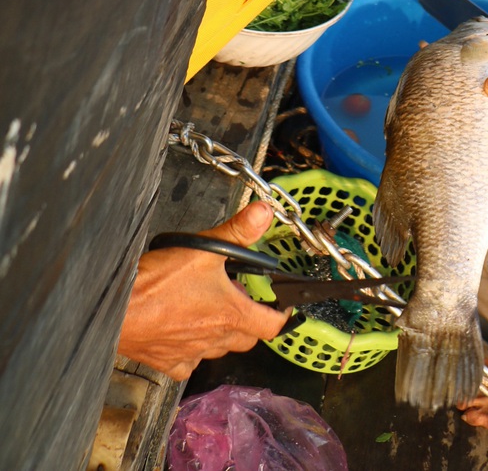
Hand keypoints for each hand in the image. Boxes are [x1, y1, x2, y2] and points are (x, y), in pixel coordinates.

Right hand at [117, 202, 288, 379]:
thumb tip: (263, 213)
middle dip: (251, 319)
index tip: (281, 303)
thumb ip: (237, 230)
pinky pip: (189, 362)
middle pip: (247, 338)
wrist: (117, 308)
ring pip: (219, 349)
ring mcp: (190, 355)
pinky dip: (193, 350)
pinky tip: (185, 330)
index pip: (273, 326)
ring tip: (212, 308)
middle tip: (241, 297)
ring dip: (222, 332)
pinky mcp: (167, 362)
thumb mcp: (204, 247)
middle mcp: (214, 340)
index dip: (282, 314)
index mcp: (231, 315)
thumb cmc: (157, 283)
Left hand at [460, 364, 487, 452]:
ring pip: (468, 397)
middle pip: (472, 379)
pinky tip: (468, 415)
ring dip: (466, 399)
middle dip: (467, 383)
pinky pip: (472, 417)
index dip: (474, 366)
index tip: (468, 367)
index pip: (483, 363)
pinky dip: (468, 416)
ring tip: (464, 401)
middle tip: (464, 385)